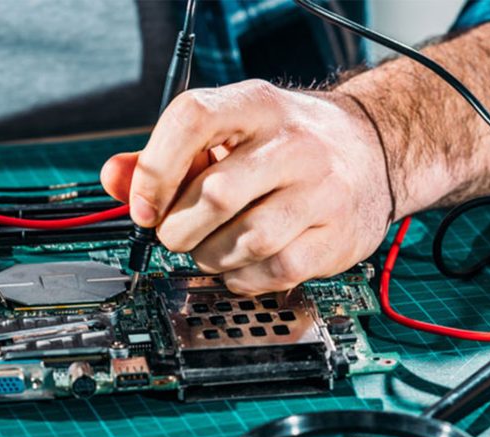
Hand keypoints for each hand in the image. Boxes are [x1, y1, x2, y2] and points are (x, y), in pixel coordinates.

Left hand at [101, 80, 391, 294]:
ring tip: (210, 247)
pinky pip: (270, 272)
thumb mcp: (228, 135)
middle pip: (214, 194)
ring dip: (209, 257)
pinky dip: (239, 278)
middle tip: (176, 233)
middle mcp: (293, 144)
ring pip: (242, 241)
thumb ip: (166, 157)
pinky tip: (239, 264)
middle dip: (178, 229)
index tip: (142, 206)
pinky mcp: (334, 238)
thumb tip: (114, 179)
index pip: (192, 120)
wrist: (374, 151)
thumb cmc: (285, 146)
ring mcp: (320, 192)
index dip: (154, 170)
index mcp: (256, 106)